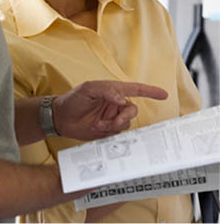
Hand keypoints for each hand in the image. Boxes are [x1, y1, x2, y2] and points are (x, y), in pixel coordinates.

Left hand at [52, 80, 167, 139]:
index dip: (151, 92)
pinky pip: (116, 135)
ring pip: (125, 124)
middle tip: (114, 122)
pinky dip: (110, 134)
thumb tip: (122, 100)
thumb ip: (108, 92)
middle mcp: (116, 105)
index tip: (164, 95)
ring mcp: (112, 119)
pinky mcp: (106, 132)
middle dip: (125, 116)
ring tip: (98, 125)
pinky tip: (97, 130)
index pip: (137, 90)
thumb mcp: (89, 89)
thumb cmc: (74, 99)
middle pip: (132, 111)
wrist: (59, 118)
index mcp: (115, 91)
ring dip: (114, 126)